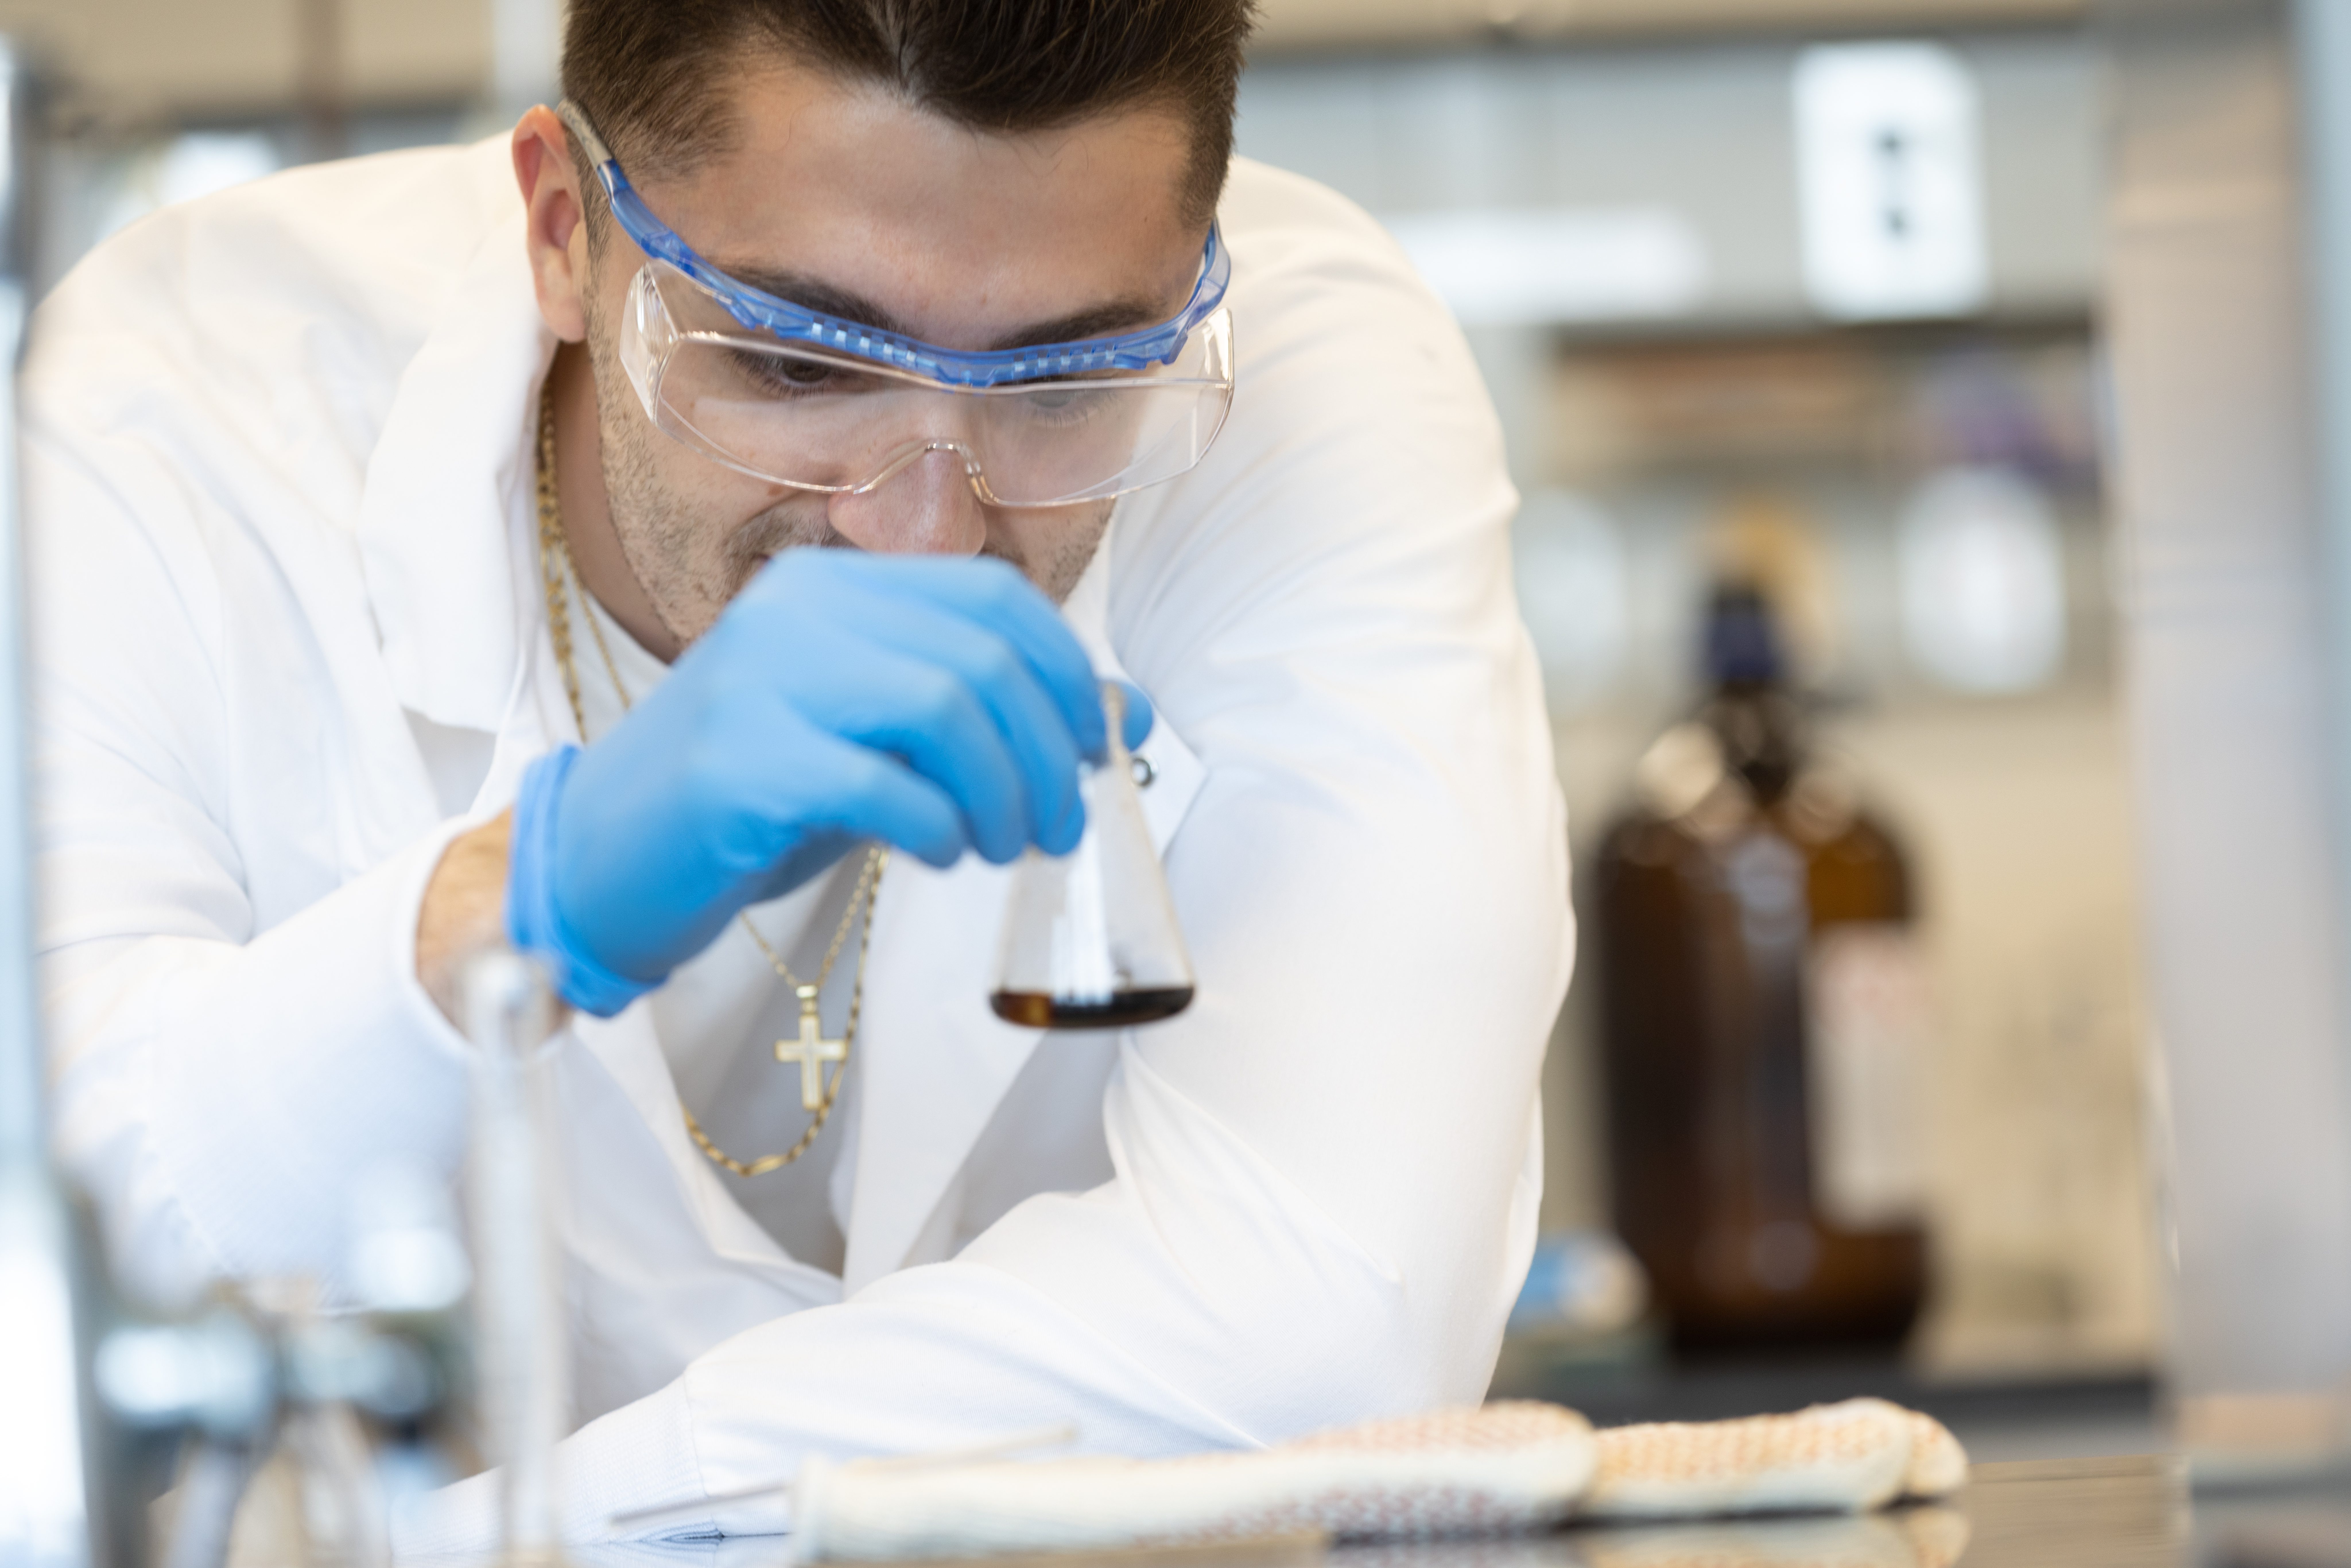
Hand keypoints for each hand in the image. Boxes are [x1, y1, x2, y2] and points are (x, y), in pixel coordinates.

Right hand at [504, 551, 1150, 1014]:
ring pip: (942, 711)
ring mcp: (759, 682)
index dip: (1066, 672)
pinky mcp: (739, 764)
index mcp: (832, 587)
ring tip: (1002, 846)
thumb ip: (983, 716)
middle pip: (979, 658)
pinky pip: (880, 783)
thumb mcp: (879, 740)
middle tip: (1058, 824)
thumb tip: (1124, 713)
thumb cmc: (759, 797)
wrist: (606, 858)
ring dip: (1002, 793)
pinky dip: (936, 826)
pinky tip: (938, 853)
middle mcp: (794, 613)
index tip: (1093, 749)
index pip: (992, 598)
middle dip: (1047, 751)